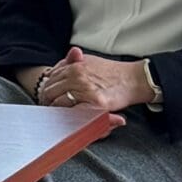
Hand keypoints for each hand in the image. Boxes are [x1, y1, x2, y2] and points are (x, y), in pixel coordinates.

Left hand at [35, 46, 154, 112]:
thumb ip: (72, 63)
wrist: (133, 79)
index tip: (47, 96)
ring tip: (57, 115)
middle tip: (49, 108)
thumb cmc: (112, 72)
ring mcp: (86, 90)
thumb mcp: (90, 61)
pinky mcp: (96, 103)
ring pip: (59, 104)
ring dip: (56, 110)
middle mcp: (77, 77)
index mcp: (74, 67)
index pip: (50, 79)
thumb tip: (53, 71)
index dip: (47, 89)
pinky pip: (75, 113)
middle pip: (50, 91)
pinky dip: (70, 117)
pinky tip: (70, 120)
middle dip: (48, 100)